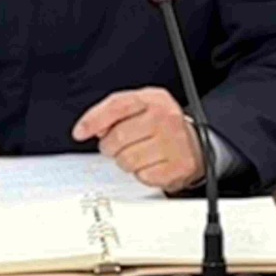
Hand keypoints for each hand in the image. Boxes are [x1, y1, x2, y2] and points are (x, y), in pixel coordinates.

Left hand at [73, 87, 204, 192]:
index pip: (117, 106)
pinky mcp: (177, 166)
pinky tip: (151, 164)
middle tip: (118, 146)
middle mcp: (166, 118)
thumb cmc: (162, 126)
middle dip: (111, 146)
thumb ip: (115, 112)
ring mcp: (174, 143)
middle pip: (118, 137)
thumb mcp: (141, 108)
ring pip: (127, 160)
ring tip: (138, 154)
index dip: (94, 120)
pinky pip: (142, 176)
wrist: (195, 145)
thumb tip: (93, 128)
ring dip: (126, 162)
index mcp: (154, 99)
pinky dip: (142, 174)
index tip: (80, 132)